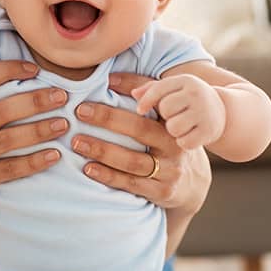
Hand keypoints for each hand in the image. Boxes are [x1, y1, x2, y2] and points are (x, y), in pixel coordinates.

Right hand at [0, 60, 68, 210]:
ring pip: (6, 140)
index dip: (8, 70)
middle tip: (62, 97)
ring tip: (63, 125)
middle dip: (35, 101)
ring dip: (38, 131)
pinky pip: (7, 169)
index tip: (36, 69)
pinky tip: (54, 156)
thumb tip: (23, 78)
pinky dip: (33, 162)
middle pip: (1, 111)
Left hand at [69, 72, 215, 212]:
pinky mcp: (162, 191)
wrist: (192, 181)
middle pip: (140, 129)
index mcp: (173, 121)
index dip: (128, 91)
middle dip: (108, 119)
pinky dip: (108, 176)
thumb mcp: (162, 117)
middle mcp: (174, 144)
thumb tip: (110, 78)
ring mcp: (170, 170)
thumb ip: (143, 94)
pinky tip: (88, 169)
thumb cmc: (166, 140)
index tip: (101, 86)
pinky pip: (131, 183)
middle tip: (80, 112)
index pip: (152, 102)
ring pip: (133, 160)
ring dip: (102, 151)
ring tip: (77, 143)